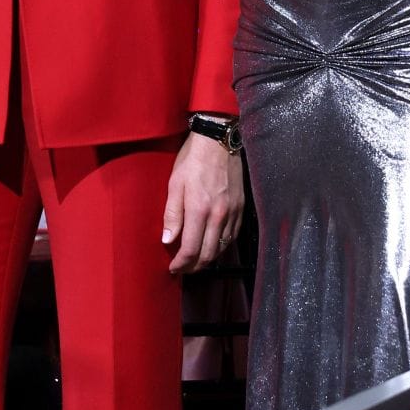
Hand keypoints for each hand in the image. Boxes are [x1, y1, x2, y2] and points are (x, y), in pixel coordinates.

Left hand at [162, 133, 243, 273]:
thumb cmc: (193, 159)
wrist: (219, 140)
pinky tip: (213, 245)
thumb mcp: (175, 184)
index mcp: (199, 210)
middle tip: (183, 268)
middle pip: (208, 255)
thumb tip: (168, 240)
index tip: (173, 268)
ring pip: (222, 248)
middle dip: (194, 267)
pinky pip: (232, 235)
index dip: (181, 264)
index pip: (191, 250)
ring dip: (208, 259)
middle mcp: (218, 215)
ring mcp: (232, 212)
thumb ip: (172, 214)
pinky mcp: (241, 208)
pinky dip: (221, 246)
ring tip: (196, 260)